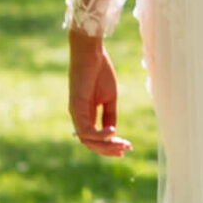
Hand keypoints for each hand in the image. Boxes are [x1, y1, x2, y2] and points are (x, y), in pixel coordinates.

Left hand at [68, 32, 132, 155]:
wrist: (91, 53)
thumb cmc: (100, 71)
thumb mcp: (109, 97)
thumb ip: (109, 115)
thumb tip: (113, 133)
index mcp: (87, 114)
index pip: (95, 138)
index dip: (110, 146)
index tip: (127, 147)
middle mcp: (79, 116)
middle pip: (91, 143)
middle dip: (109, 149)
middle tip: (126, 149)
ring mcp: (76, 113)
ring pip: (87, 141)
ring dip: (105, 145)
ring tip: (122, 143)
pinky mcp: (76, 108)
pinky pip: (86, 130)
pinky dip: (99, 134)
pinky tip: (112, 131)